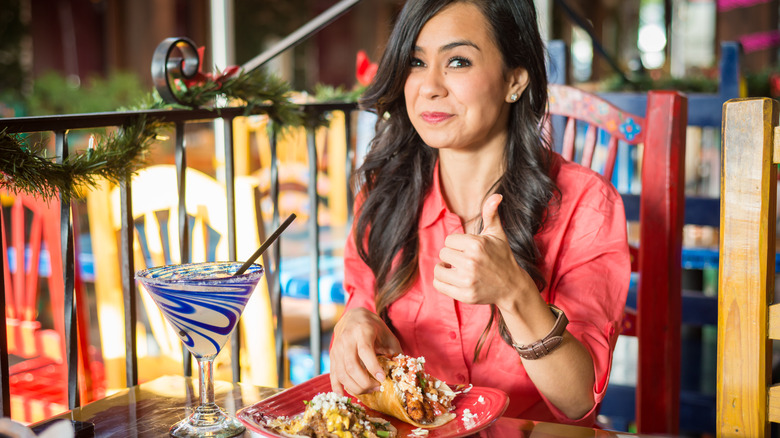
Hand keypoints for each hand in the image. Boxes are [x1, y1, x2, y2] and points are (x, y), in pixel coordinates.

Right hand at [329, 307, 401, 395]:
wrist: (353, 317)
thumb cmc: (374, 328)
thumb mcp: (387, 335)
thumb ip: (395, 352)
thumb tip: (403, 372)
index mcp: (362, 331)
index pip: (365, 351)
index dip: (373, 367)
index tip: (382, 379)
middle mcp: (347, 340)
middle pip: (352, 366)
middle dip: (365, 382)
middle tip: (377, 387)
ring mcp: (337, 349)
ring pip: (342, 373)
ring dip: (355, 387)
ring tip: (369, 390)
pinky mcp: (332, 357)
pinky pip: (333, 375)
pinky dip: (338, 387)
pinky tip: (346, 394)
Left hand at [433, 194, 534, 308]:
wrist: (512, 286)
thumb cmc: (502, 257)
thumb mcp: (497, 234)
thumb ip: (491, 214)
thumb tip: (496, 195)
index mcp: (476, 245)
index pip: (448, 240)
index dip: (456, 244)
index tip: (468, 249)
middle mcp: (471, 262)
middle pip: (443, 254)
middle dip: (452, 256)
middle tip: (465, 261)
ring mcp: (468, 280)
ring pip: (438, 270)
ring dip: (445, 269)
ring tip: (457, 270)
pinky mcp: (465, 295)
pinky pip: (438, 285)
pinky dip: (442, 282)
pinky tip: (454, 280)